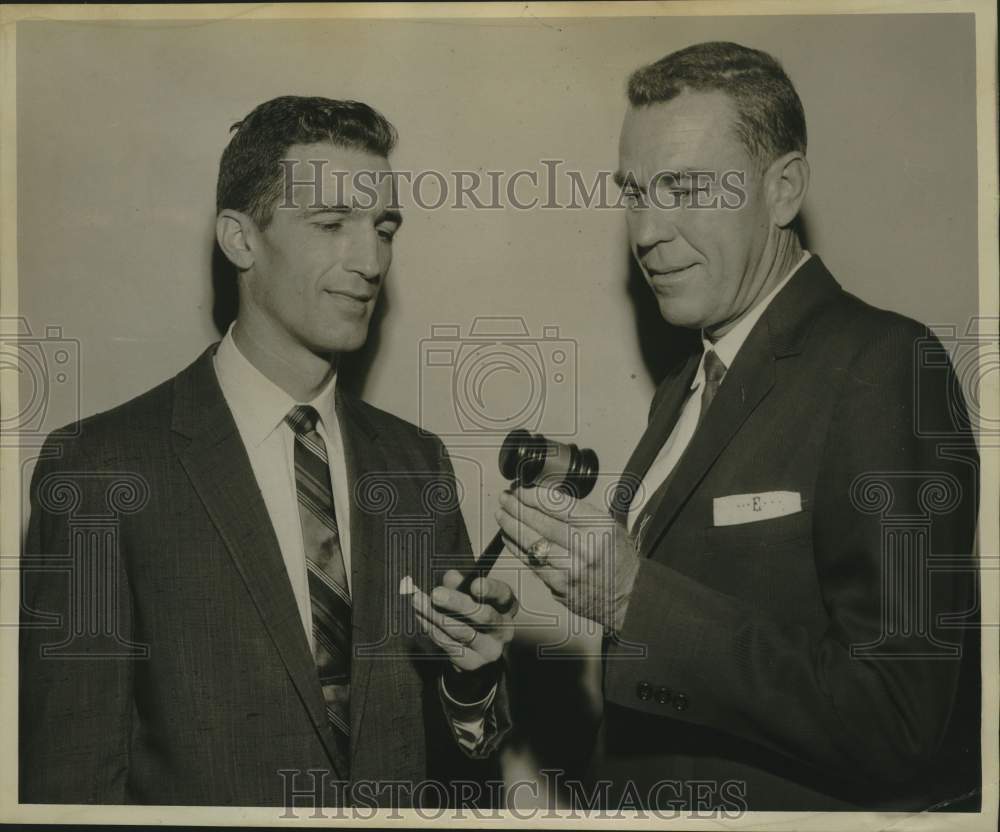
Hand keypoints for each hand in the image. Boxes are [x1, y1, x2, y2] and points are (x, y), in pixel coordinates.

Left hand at [409, 569, 517, 671]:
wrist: (478, 650)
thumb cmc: (474, 614)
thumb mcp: (470, 596)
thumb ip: (460, 584)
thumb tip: (451, 576)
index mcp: (506, 606)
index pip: (503, 595)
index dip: (490, 589)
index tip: (473, 584)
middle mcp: (503, 629)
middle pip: (483, 616)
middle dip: (457, 604)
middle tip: (436, 594)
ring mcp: (489, 649)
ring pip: (462, 632)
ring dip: (436, 616)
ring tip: (418, 602)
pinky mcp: (472, 663)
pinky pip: (449, 646)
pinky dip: (432, 630)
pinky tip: (421, 617)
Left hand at [496, 485, 639, 634]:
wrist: (629, 596)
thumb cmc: (618, 558)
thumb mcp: (609, 525)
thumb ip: (579, 513)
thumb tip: (544, 499)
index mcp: (598, 527)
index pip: (557, 505)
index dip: (532, 495)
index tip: (519, 489)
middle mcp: (583, 548)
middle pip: (540, 522)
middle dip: (517, 507)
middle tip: (505, 498)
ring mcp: (569, 569)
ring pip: (531, 543)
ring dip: (511, 526)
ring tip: (501, 514)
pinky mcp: (558, 586)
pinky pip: (531, 563)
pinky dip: (517, 548)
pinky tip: (509, 538)